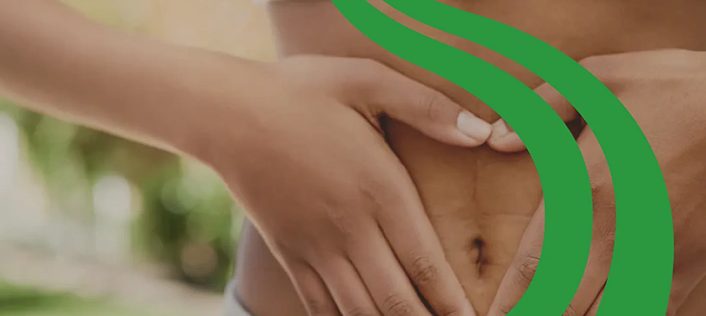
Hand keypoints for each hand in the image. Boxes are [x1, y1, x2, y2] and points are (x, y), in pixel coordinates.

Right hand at [207, 55, 489, 315]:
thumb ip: (427, 106)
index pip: (425, 264)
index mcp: (378, 189)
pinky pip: (320, 306)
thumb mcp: (366, 79)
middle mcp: (348, 228)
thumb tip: (482, 133)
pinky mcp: (289, 254)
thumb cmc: (300, 90)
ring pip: (359, 311)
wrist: (223, 111)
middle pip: (395, 300)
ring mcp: (315, 246)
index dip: (453, 302)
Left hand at [487, 49, 705, 315]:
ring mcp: (655, 253)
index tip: (492, 315)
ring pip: (606, 315)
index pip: (533, 267)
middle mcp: (615, 233)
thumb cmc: (671, 86)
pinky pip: (651, 312)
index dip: (509, 301)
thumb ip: (542, 109)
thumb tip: (496, 139)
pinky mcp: (691, 264)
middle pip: (562, 304)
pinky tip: (606, 315)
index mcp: (584, 192)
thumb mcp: (597, 78)